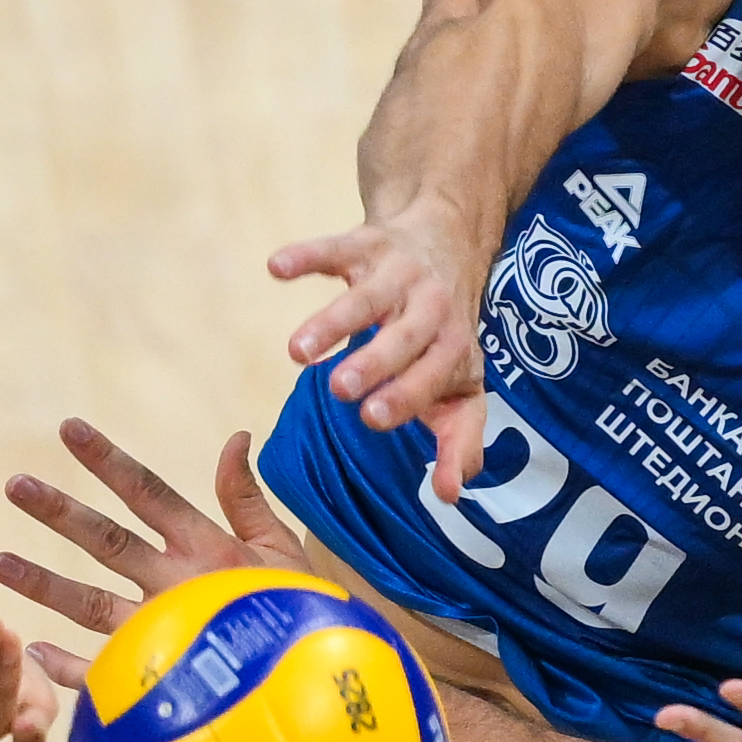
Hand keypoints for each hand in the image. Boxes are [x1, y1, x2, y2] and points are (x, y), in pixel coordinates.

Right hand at [266, 206, 492, 496]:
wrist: (450, 245)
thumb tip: (448, 496)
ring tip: (297, 351)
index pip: (432, 376)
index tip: (372, 417)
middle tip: (340, 389)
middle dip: (373, 362)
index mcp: (453, 348)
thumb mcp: (463, 389)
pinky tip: (277, 268)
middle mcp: (430, 308)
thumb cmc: (447, 336)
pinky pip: (334, 249)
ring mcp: (398, 274)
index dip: (406, 395)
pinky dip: (307, 255)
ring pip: (365, 299)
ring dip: (331, 322)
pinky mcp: (366, 245)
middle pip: (402, 338)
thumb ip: (459, 442)